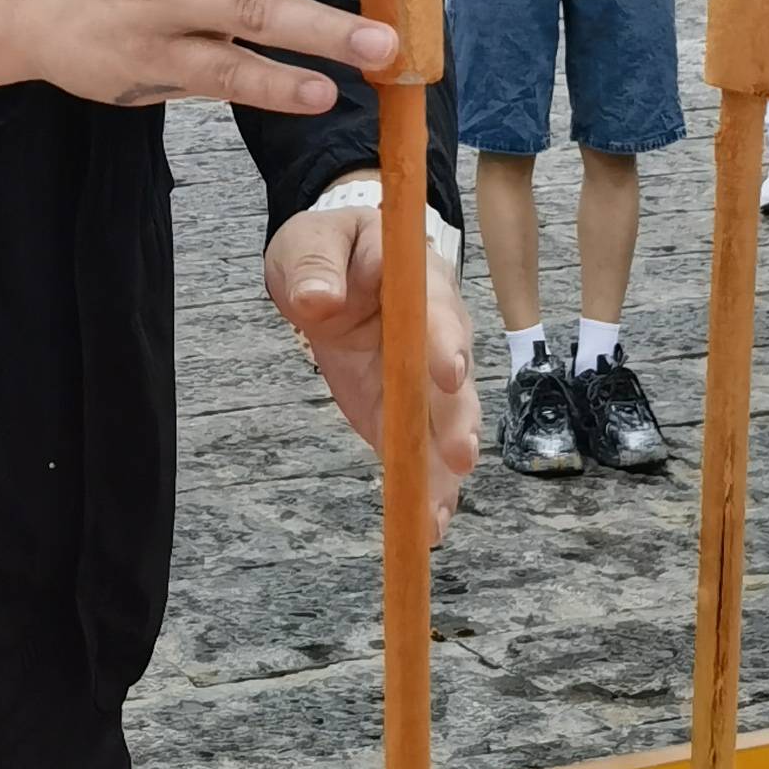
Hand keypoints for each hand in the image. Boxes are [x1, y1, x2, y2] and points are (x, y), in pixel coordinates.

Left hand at [263, 199, 480, 540]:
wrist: (331, 272)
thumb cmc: (327, 247)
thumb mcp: (309, 242)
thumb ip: (313, 266)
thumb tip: (316, 297)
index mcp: (416, 280)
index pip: (436, 309)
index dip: (444, 339)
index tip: (447, 371)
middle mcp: (436, 332)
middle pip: (453, 378)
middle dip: (456, 417)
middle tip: (459, 457)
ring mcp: (426, 378)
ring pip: (446, 425)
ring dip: (445, 469)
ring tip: (440, 512)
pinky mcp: (405, 412)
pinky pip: (421, 452)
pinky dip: (427, 488)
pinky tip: (430, 526)